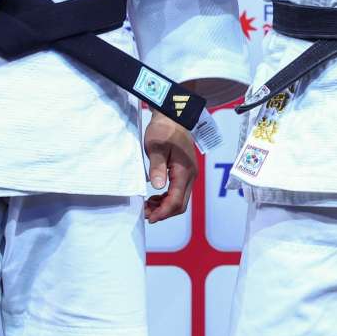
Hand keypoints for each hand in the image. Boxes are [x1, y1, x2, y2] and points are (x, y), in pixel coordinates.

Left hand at [142, 109, 197, 223]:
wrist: (174, 118)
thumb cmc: (164, 131)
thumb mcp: (156, 147)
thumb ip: (157, 167)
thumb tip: (157, 187)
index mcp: (184, 171)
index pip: (176, 200)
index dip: (163, 212)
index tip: (149, 217)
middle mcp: (190, 176)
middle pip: (180, 204)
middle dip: (164, 212)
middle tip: (146, 213)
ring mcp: (189, 174)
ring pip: (180, 200)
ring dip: (165, 207)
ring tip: (147, 206)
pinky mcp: (185, 172)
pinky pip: (179, 192)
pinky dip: (167, 198)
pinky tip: (155, 197)